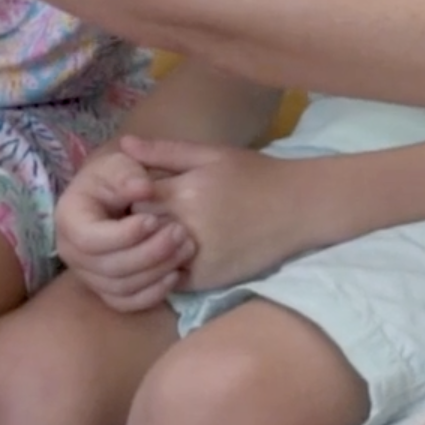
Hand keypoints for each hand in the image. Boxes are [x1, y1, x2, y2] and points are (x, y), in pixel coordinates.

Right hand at [54, 145, 195, 312]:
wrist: (120, 194)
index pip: (89, 239)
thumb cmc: (120, 176)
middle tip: (181, 232)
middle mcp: (72, 253)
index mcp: (69, 220)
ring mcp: (88, 274)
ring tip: (187, 247)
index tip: (153, 219)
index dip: (123, 234)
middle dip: (149, 252)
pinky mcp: (108, 288)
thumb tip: (143, 189)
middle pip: (108, 267)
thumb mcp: (122, 165)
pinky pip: (127, 303)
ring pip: (120, 288)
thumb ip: (129, 174)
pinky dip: (153, 294)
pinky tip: (177, 274)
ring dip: (157, 271)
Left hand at [117, 136, 311, 291]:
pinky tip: (175, 257)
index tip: (133, 196)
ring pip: (148, 259)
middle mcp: (186, 226)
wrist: (300, 207)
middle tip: (140, 219)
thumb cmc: (257, 175)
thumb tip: (124, 144)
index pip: (132, 198)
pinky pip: (169, 280)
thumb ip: (166, 151)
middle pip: (135, 231)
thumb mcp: (213, 155)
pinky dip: (166, 270)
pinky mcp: (206, 279)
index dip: (129, 197)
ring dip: (147, 250)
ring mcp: (196, 257)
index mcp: (185, 191)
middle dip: (133, 225)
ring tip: (155, 238)